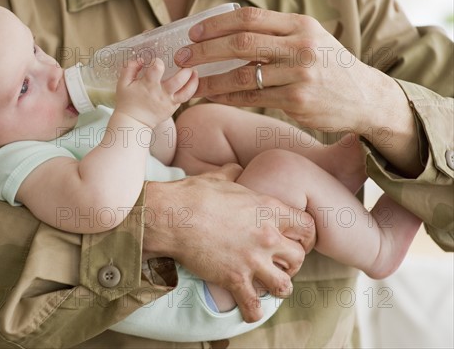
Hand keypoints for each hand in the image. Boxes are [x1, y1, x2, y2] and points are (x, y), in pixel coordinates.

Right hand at [115, 58, 197, 127]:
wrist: (133, 121)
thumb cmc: (127, 101)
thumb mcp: (123, 83)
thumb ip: (130, 68)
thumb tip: (141, 59)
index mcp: (148, 85)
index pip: (158, 68)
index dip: (158, 61)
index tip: (156, 62)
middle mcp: (161, 93)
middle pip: (179, 80)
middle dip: (185, 69)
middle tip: (186, 63)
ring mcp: (169, 102)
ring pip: (187, 91)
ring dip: (193, 80)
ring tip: (194, 72)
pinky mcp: (173, 108)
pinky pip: (186, 98)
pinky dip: (190, 89)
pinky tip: (191, 81)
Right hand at [143, 163, 315, 322]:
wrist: (172, 217)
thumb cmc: (193, 194)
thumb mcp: (219, 178)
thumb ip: (234, 173)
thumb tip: (236, 168)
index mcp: (268, 209)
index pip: (307, 227)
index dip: (306, 237)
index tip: (298, 241)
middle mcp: (267, 236)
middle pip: (300, 258)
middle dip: (292, 263)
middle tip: (280, 264)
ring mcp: (252, 260)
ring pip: (284, 285)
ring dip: (278, 287)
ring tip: (268, 286)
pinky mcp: (234, 279)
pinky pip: (254, 305)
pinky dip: (253, 311)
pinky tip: (249, 310)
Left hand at [175, 7, 409, 134]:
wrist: (365, 97)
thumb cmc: (331, 66)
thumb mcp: (310, 38)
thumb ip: (277, 33)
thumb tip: (231, 33)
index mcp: (300, 25)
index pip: (249, 18)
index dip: (216, 25)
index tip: (193, 33)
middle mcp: (300, 46)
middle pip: (241, 43)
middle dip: (205, 50)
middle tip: (182, 57)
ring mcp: (299, 75)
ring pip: (243, 76)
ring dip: (211, 80)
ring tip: (191, 83)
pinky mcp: (297, 101)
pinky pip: (253, 99)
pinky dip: (228, 98)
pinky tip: (213, 97)